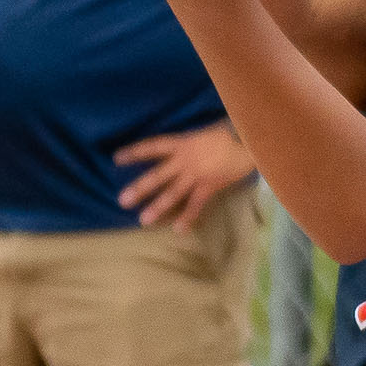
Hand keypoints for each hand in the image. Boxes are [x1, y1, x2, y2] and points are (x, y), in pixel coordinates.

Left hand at [113, 122, 256, 229]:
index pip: (152, 147)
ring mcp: (197, 174)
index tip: (117, 159)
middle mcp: (185, 160)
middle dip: (140, 188)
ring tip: (143, 220)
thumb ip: (188, 144)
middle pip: (157, 175)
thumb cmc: (228, 134)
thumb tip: (176, 151)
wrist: (249, 141)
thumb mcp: (202, 134)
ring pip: (173, 193)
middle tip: (122, 201)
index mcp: (182, 143)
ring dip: (158, 207)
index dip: (134, 152)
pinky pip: (196, 204)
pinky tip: (178, 230)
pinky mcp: (210, 186)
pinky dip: (188, 218)